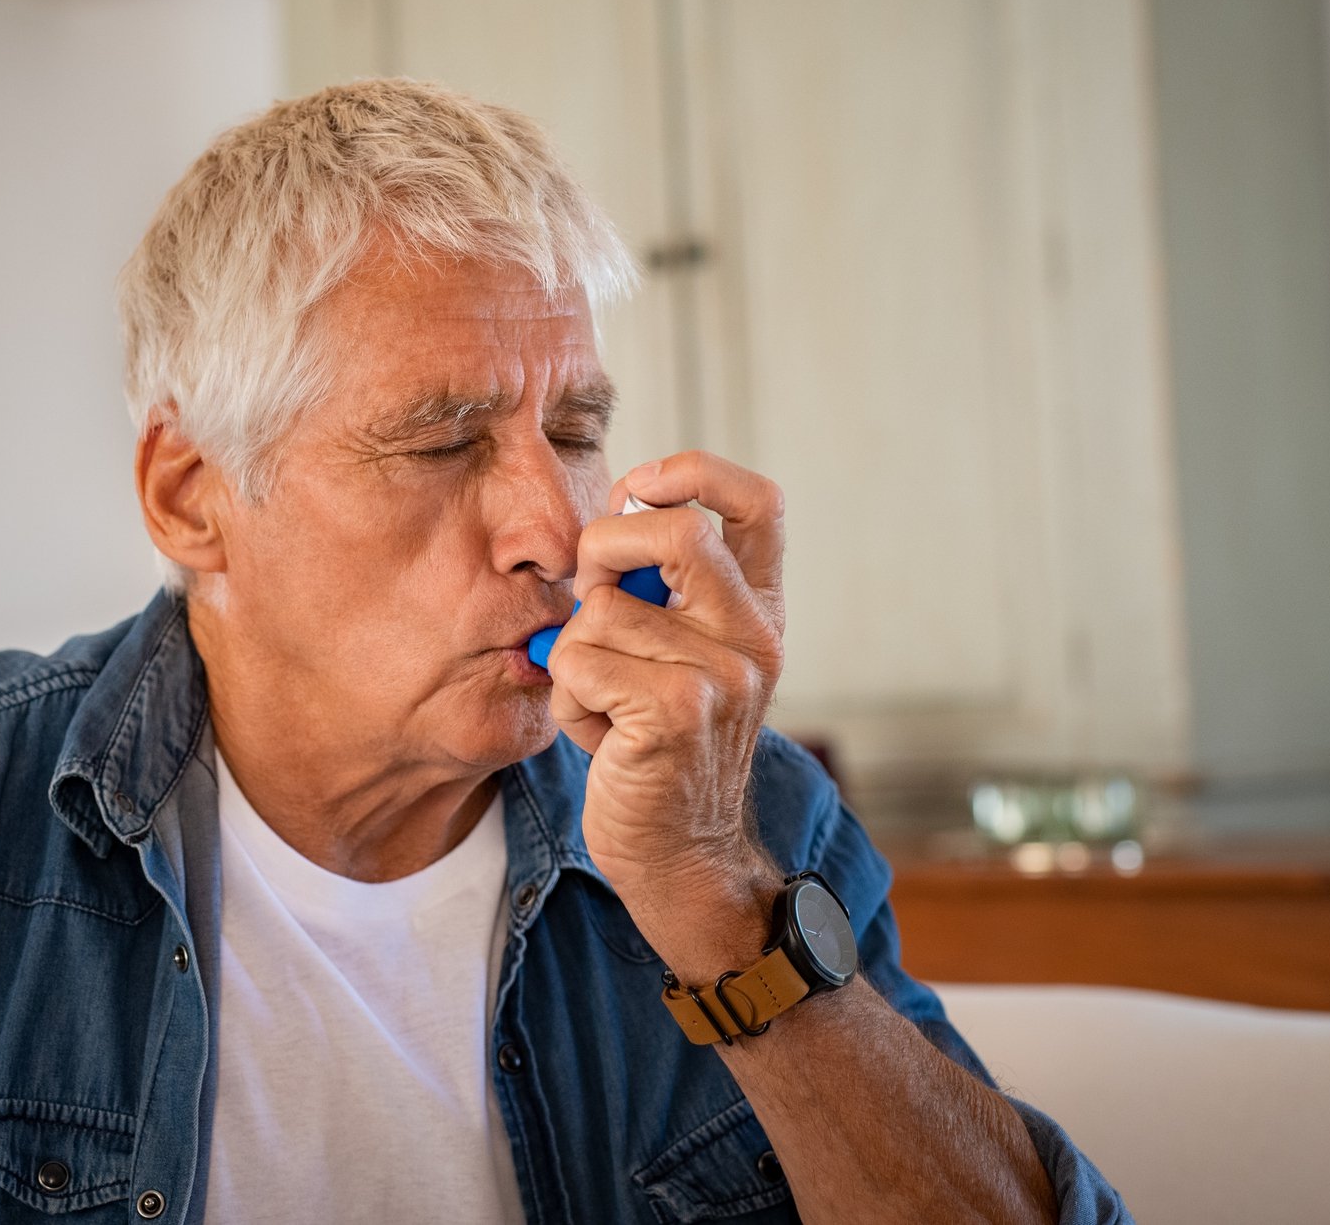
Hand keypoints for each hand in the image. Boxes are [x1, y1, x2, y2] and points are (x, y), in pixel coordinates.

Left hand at [546, 450, 788, 978]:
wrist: (683, 856)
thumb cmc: (656, 748)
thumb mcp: (675, 658)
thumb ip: (658, 590)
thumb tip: (614, 508)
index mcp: (758, 611)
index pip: (759, 502)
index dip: (695, 473)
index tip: (642, 486)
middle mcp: (753, 637)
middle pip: (678, 532)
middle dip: (605, 550)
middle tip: (593, 599)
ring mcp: (721, 675)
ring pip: (603, 609)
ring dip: (577, 657)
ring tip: (605, 705)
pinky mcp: (676, 712)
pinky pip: (580, 662)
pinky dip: (569, 698)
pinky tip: (601, 735)